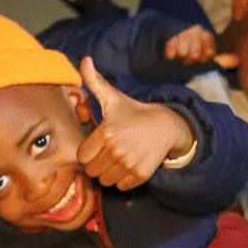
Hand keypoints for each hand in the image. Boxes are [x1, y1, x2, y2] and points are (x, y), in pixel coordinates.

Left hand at [77, 57, 195, 189]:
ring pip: (104, 180)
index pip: (82, 156)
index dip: (88, 150)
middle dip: (97, 163)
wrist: (165, 125)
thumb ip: (95, 81)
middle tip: (107, 152)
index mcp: (106, 132)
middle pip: (92, 170)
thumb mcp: (113, 97)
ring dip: (108, 172)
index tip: (98, 143)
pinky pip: (121, 187)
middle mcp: (117, 149)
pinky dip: (122, 180)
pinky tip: (128, 166)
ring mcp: (130, 163)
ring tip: (117, 159)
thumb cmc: (134, 112)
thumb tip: (85, 60)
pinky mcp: (141, 174)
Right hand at [162, 24, 226, 65]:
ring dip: (178, 59)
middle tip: (186, 58)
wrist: (169, 37)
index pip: (208, 56)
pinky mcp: (170, 32)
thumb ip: (221, 60)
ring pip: (182, 53)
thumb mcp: (205, 57)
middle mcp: (197, 30)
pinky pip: (171, 52)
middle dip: (188, 61)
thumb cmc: (189, 50)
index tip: (198, 59)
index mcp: (207, 36)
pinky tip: (171, 51)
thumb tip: (237, 61)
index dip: (201, 61)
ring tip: (178, 55)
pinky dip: (170, 56)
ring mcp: (183, 30)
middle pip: (194, 56)